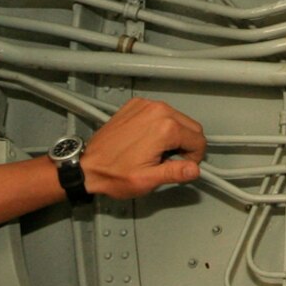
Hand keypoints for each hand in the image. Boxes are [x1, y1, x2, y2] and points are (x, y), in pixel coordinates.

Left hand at [81, 97, 206, 198]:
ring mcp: (145, 105)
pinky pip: (161, 112)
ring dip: (175, 134)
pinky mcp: (136, 105)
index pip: (198, 140)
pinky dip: (160, 125)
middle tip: (169, 161)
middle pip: (191, 126)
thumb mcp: (148, 180)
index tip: (182, 166)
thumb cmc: (113, 173)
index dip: (194, 157)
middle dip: (186, 145)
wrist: (87, 165)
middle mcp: (157, 110)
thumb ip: (176, 173)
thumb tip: (194, 169)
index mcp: (164, 128)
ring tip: (157, 151)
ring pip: (178, 118)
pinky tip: (148, 140)